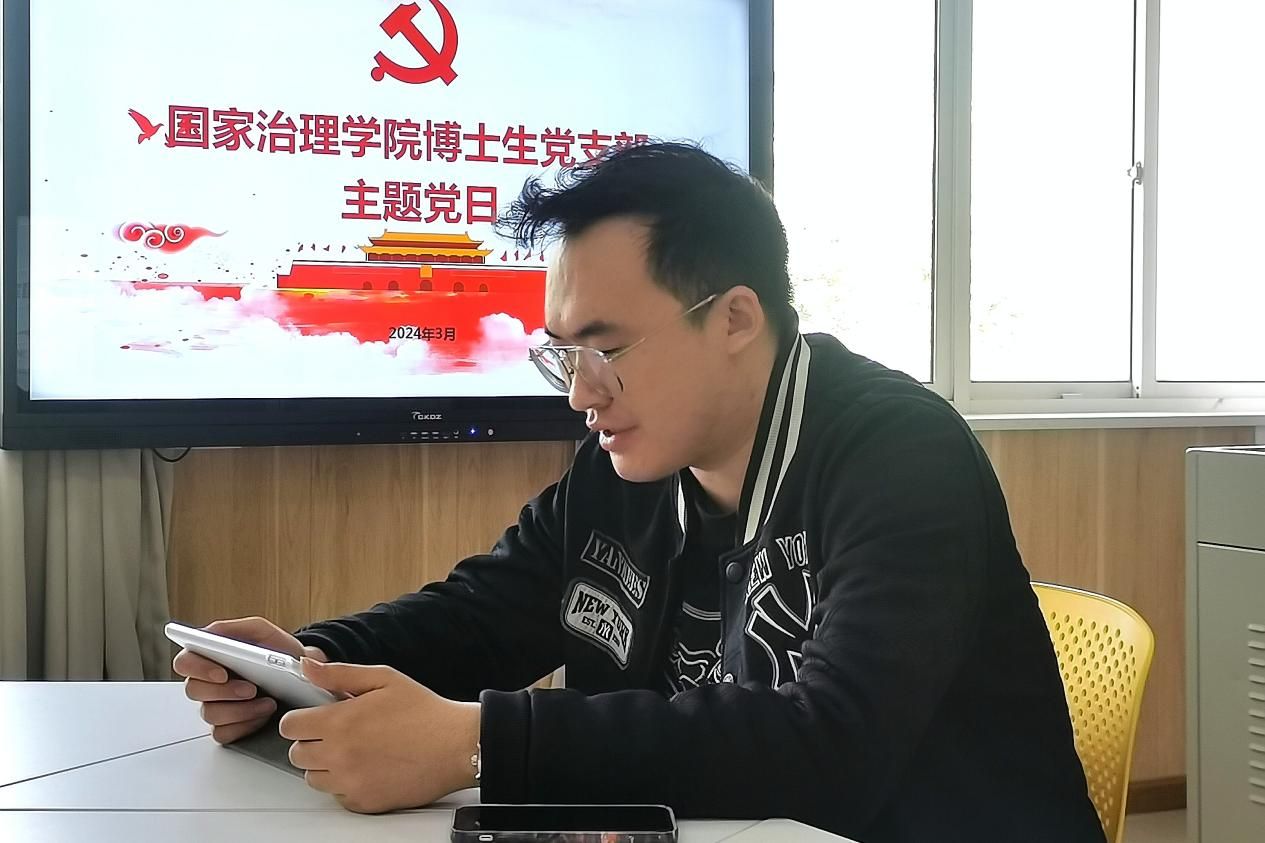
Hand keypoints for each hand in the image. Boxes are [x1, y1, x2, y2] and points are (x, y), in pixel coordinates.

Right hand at [172, 616, 328, 743]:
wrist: (303, 673)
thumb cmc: (278, 650)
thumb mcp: (261, 630)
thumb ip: (235, 628)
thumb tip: (209, 632)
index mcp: (209, 656)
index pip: (185, 662)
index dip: (197, 669)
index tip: (221, 673)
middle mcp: (208, 682)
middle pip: (194, 691)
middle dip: (225, 691)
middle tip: (251, 689)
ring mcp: (216, 705)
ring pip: (210, 714)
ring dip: (240, 710)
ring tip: (267, 702)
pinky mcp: (227, 726)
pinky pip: (223, 733)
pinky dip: (245, 725)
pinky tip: (263, 715)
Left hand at [280, 659, 480, 813]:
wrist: (456, 747)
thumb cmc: (425, 712)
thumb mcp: (383, 679)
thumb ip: (340, 674)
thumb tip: (309, 667)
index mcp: (340, 722)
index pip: (289, 726)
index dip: (300, 719)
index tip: (313, 717)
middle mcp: (339, 756)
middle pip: (296, 754)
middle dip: (311, 741)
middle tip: (338, 732)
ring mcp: (350, 783)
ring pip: (313, 778)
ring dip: (325, 765)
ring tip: (355, 750)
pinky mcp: (363, 803)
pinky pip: (337, 796)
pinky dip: (346, 784)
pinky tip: (368, 767)